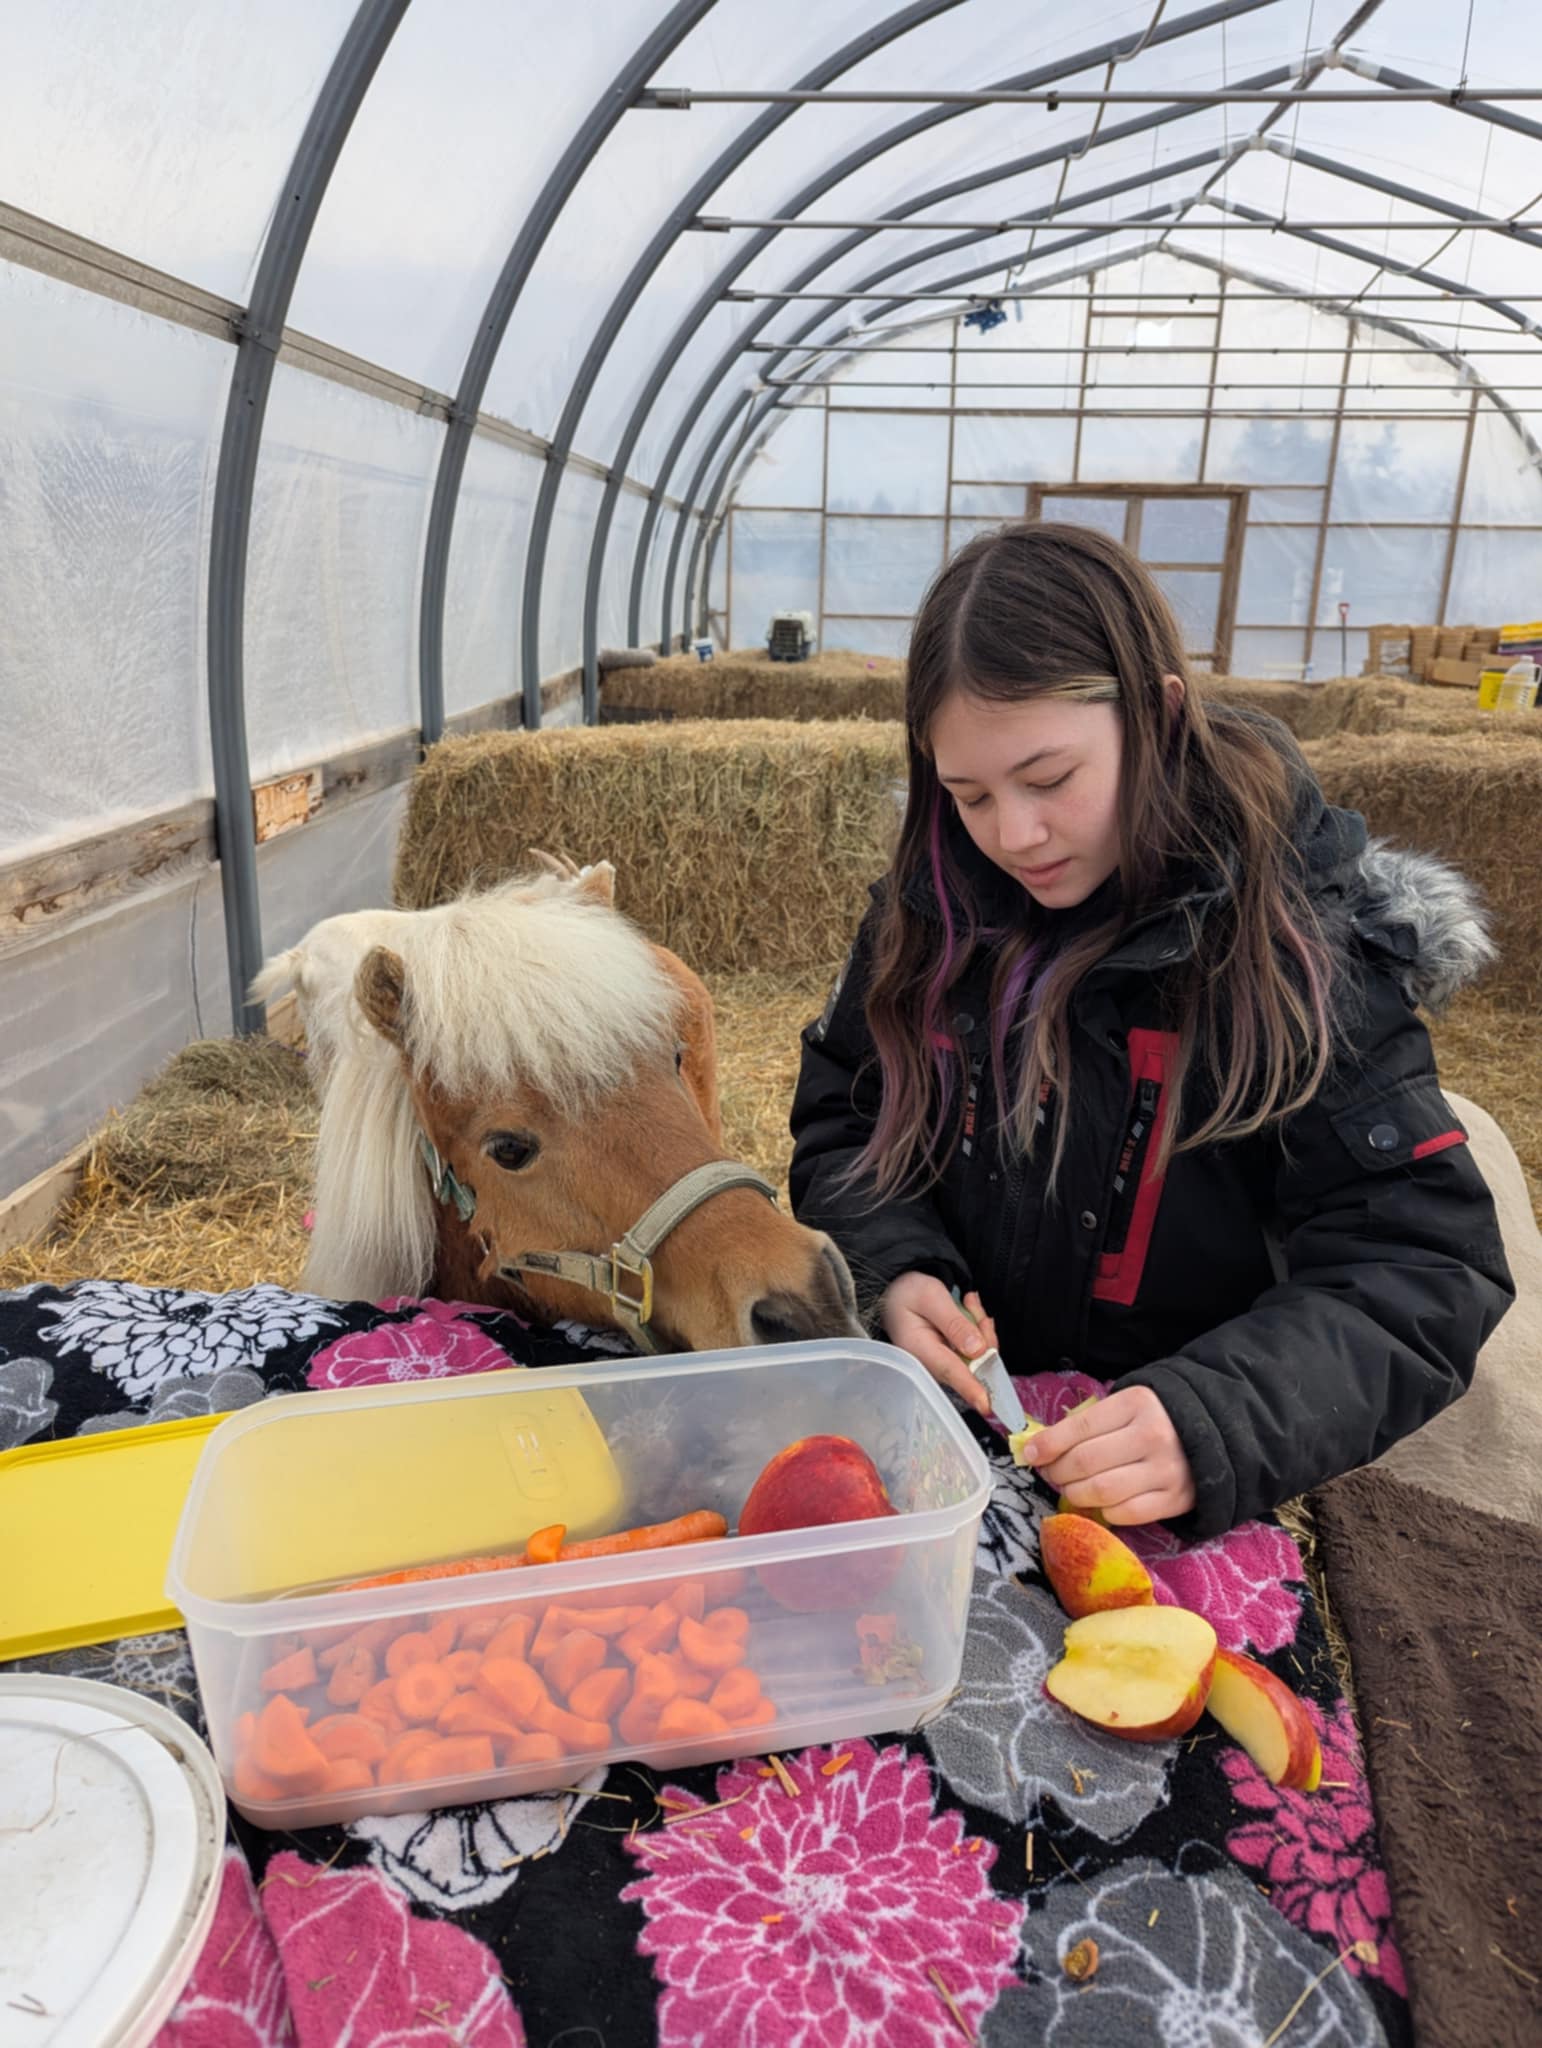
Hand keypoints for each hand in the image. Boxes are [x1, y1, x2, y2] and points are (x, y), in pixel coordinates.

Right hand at [879, 1272, 998, 1416]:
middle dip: (984, 1334)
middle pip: (973, 1364)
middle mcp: (931, 1364)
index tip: (987, 1405)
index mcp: (918, 1349)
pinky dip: (979, 1330)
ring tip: (967, 1301)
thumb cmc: (908, 1294)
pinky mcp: (951, 1360)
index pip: (950, 1371)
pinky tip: (968, 1309)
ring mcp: (943, 1364)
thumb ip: (954, 1322)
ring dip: (981, 1328)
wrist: (897, 1293)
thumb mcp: (931, 1296)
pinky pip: (977, 1351)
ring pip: (979, 1357)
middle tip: (971, 1301)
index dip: (970, 1388)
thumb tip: (978, 1350)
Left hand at [1017, 1384, 1195, 1524]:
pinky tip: (1102, 1503)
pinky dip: (1105, 1512)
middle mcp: (1153, 1435)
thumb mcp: (1123, 1408)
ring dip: (1076, 1494)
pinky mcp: (1176, 1499)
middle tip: (1053, 1474)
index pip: (1079, 1427)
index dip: (1048, 1444)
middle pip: (1085, 1462)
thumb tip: (1036, 1448)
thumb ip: (1085, 1424)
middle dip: (1058, 1472)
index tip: (1029, 1455)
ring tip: (1072, 1489)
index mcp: (1136, 1403)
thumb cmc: (1153, 1419)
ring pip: (1102, 1491)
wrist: (1211, 1436)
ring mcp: (1166, 1469)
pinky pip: (1126, 1514)